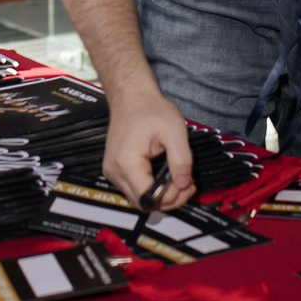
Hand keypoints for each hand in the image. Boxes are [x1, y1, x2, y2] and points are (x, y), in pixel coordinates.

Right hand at [103, 80, 194, 211]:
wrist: (131, 97)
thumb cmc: (149, 109)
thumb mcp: (174, 130)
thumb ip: (181, 160)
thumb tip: (183, 184)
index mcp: (126, 161)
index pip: (148, 196)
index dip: (170, 197)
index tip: (187, 185)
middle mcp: (115, 171)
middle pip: (143, 202)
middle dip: (168, 199)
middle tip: (188, 185)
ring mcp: (113, 172)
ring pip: (139, 198)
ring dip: (161, 195)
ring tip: (179, 180)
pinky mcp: (116, 171)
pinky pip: (135, 189)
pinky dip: (152, 188)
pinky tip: (165, 177)